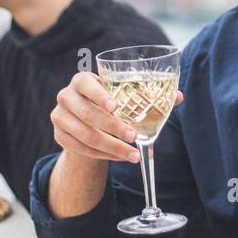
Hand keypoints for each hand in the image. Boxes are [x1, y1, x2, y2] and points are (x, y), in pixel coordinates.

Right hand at [50, 70, 183, 163]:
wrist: (85, 121)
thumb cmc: (109, 103)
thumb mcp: (123, 96)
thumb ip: (149, 94)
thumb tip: (179, 97)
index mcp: (81, 80)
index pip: (85, 83)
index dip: (99, 94)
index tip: (116, 106)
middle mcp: (66, 96)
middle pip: (87, 113)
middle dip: (113, 127)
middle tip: (134, 136)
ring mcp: (59, 117)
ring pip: (85, 135)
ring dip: (112, 146)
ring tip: (133, 154)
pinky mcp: (59, 136)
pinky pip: (82, 149)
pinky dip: (104, 155)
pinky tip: (121, 157)